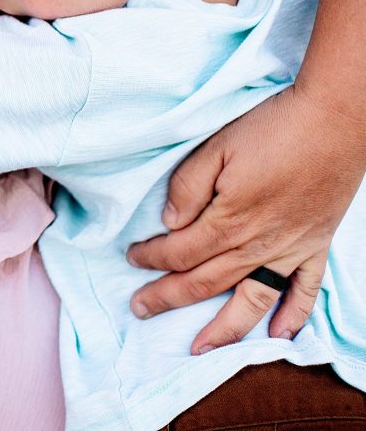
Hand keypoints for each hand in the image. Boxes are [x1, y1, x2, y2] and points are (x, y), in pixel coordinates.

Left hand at [127, 88, 364, 353]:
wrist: (336, 120)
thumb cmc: (273, 129)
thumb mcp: (216, 148)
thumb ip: (187, 188)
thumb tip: (169, 224)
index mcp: (228, 220)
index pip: (179, 251)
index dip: (151, 257)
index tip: (132, 257)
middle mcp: (257, 244)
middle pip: (204, 282)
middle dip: (168, 298)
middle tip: (140, 309)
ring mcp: (290, 249)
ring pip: (250, 299)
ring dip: (223, 327)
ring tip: (200, 348)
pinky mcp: (316, 244)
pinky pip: (306, 291)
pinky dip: (293, 316)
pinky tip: (279, 336)